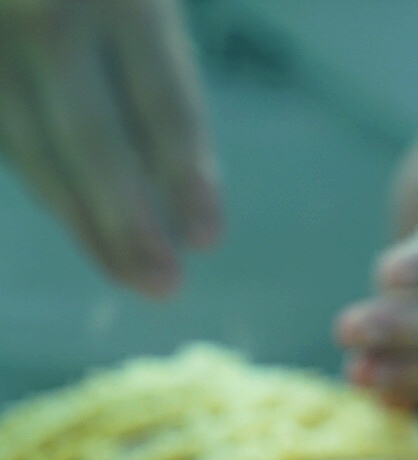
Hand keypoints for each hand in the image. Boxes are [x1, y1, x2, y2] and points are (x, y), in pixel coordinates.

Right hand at [0, 0, 220, 296]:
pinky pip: (2, 128)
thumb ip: (161, 41)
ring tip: (126, 272)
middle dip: (128, 222)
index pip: (160, 95)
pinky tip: (75, 216)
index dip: (186, 171)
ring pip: (30, 142)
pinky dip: (37, 174)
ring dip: (79, 216)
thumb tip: (188, 136)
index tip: (209, 238)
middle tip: (166, 286)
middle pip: (90, 137)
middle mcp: (42, 13)